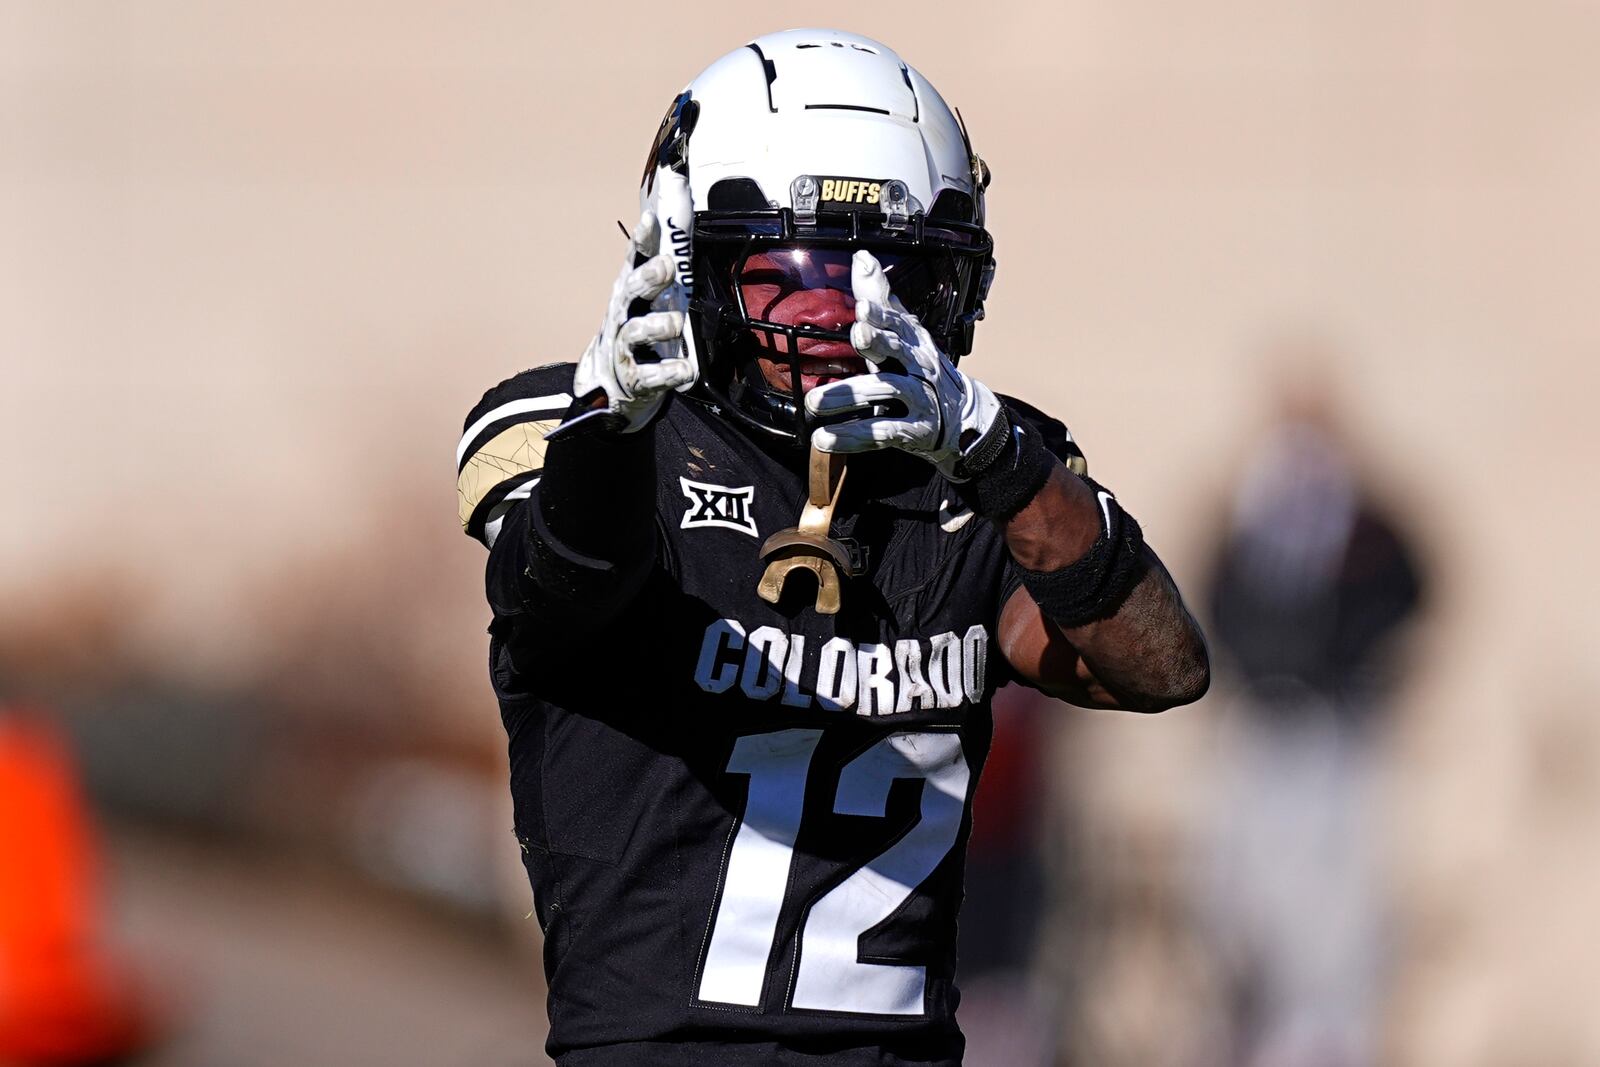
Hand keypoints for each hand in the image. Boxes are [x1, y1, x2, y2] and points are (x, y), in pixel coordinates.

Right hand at [562, 206, 694, 435]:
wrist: (613, 384)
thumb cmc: (640, 331)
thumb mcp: (652, 298)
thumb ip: (666, 267)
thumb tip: (686, 221)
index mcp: (631, 292)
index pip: (635, 260)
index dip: (642, 240)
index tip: (651, 219)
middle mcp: (624, 315)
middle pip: (631, 291)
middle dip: (648, 278)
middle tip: (666, 267)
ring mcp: (625, 347)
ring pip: (635, 332)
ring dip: (657, 326)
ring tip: (674, 324)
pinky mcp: (634, 378)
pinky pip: (648, 375)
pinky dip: (667, 373)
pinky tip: (683, 370)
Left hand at [805, 250, 1003, 479]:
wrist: (964, 418)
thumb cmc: (922, 370)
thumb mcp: (905, 333)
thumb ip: (880, 299)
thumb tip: (863, 257)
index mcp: (914, 340)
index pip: (899, 322)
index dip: (883, 314)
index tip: (863, 308)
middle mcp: (920, 366)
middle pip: (900, 350)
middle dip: (879, 342)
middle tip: (857, 335)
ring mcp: (921, 399)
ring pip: (887, 391)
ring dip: (850, 395)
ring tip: (816, 401)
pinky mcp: (915, 431)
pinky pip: (883, 432)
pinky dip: (853, 436)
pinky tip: (826, 438)